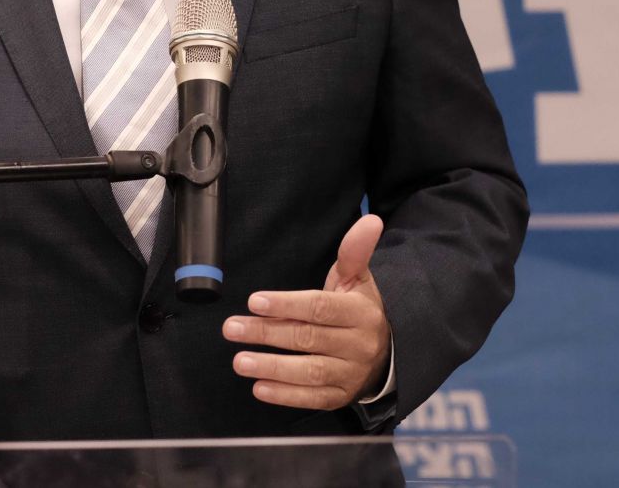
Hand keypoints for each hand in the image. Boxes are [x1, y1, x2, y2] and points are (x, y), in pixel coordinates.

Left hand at [223, 213, 390, 409]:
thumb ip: (354, 251)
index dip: (286, 304)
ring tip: (240, 361)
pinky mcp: (341, 396)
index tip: (254, 301)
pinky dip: (286, 395)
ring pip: (309, 371)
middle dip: (267, 333)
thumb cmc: (358, 309)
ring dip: (272, 367)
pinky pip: (313, 398)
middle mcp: (358, 344)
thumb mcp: (358, 279)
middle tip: (232, 328)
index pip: (320, 307)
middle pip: (308, 338)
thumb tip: (370, 220)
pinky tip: (260, 388)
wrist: (387, 352)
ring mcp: (350, 373)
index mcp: (360, 311)